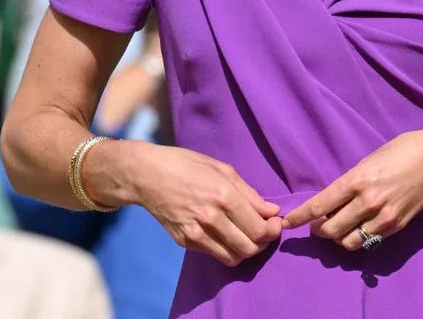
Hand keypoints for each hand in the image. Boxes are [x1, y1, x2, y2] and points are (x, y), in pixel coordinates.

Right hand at [137, 146, 282, 266]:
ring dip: (247, 250)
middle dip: (264, 242)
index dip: (273, 229)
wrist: (146, 175)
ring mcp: (197, 233)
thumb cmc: (186, 165)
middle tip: (266, 231)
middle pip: (250, 247)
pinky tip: (228, 235)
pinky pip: (216, 255)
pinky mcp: (186, 242)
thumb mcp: (221, 168)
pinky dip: (227, 250)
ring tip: (248, 236)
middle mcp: (212, 218)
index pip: (259, 228)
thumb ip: (248, 192)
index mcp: (223, 195)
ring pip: (234, 257)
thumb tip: (271, 210)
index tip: (276, 223)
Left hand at [282, 128, 422, 249]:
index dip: (300, 217)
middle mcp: (367, 202)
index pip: (319, 206)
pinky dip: (359, 238)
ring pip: (348, 242)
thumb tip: (333, 198)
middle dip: (318, 230)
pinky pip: (369, 241)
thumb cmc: (402, 150)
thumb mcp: (368, 160)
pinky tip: (359, 227)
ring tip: (339, 227)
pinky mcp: (396, 226)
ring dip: (339, 238)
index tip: (287, 224)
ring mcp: (383, 217)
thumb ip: (350, 181)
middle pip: (330, 230)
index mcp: (356, 179)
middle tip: (316, 225)